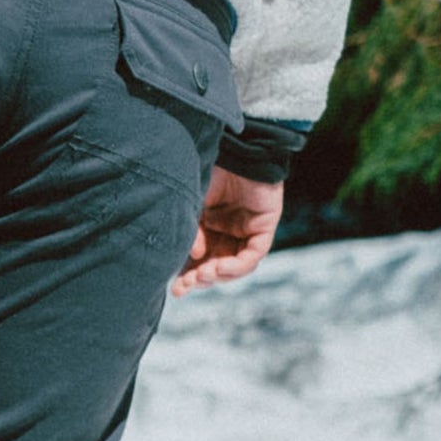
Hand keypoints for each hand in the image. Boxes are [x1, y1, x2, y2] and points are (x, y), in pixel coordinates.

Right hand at [172, 169, 283, 296]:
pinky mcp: (265, 226)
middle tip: (187, 285)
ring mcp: (248, 230)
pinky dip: (237, 266)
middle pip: (217, 265)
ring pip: (237, 265)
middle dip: (202, 279)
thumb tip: (195, 257)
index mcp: (208, 226)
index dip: (188, 276)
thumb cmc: (211, 172)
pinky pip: (254, 254)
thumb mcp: (191, 208)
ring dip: (219, 275)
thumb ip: (192, 234)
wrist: (235, 151)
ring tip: (204, 275)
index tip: (175, 289)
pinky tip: (219, 267)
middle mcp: (228, 231)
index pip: (200, 259)